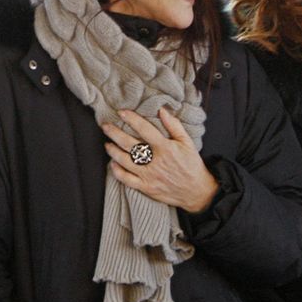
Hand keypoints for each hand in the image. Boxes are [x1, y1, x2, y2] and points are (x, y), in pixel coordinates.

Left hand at [102, 107, 217, 213]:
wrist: (197, 191)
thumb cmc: (192, 165)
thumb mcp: (187, 142)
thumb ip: (174, 126)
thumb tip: (162, 110)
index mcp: (165, 148)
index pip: (145, 129)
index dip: (132, 119)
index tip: (121, 112)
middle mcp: (155, 161)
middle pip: (129, 144)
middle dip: (114, 133)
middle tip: (105, 126)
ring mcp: (149, 175)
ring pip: (124, 161)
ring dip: (113, 151)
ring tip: (107, 144)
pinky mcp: (146, 187)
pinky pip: (127, 179)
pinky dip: (117, 171)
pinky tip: (113, 164)